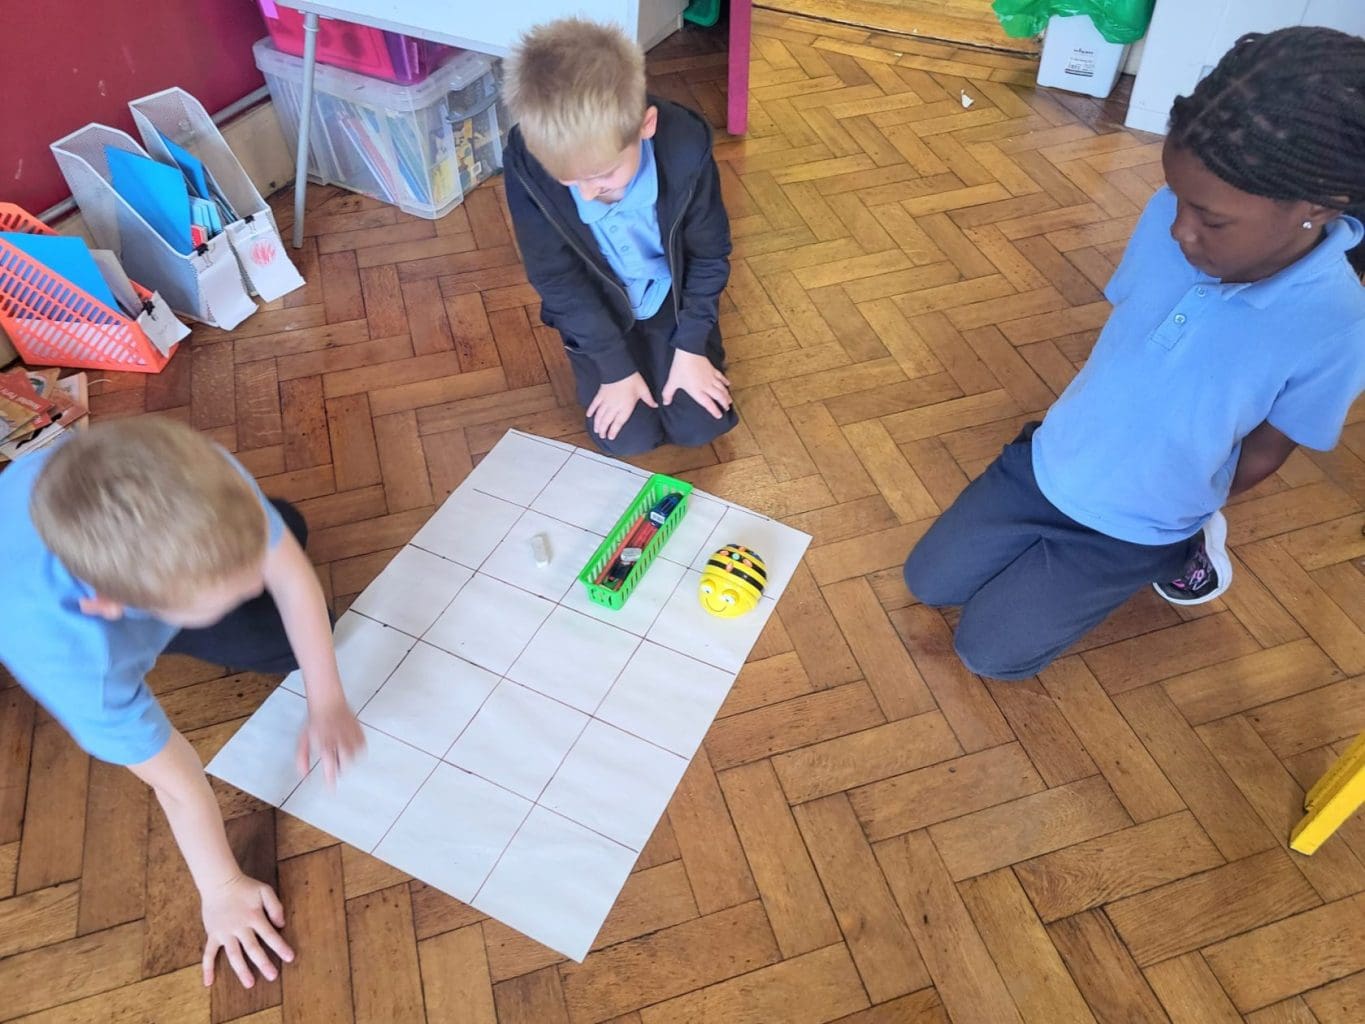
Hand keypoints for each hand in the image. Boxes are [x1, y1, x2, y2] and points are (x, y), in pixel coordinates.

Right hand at [201, 872, 294, 987]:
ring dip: (241, 970)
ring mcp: (225, 933)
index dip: (280, 947)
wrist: (219, 882)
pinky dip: (207, 968)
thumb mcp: (265, 890)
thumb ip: (275, 906)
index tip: (290, 958)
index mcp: (254, 917)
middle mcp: (240, 927)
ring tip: (250, 983)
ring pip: (234, 955)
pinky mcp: (213, 935)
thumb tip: (281, 924)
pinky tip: (208, 982)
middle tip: (272, 976)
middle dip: (263, 963)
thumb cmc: (245, 887)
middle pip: (253, 948)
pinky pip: (208, 954)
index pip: (270, 935)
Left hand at [295, 698, 363, 785]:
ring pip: (354, 757)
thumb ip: (302, 759)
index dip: (331, 780)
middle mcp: (340, 741)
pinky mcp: (360, 731)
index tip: (331, 789)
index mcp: (325, 745)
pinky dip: (357, 749)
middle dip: (340, 766)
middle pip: (345, 764)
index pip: (330, 768)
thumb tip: (305, 776)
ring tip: (340, 750)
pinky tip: (350, 744)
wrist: (328, 701)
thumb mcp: (303, 740)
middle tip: (334, 760)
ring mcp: (351, 735)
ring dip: (348, 758)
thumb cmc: (314, 721)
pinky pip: (362, 748)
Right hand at [586, 372, 655, 440]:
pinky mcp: (600, 394)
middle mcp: (614, 406)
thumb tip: (656, 405)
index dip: (614, 431)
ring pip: (599, 415)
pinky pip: (594, 404)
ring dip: (597, 423)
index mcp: (625, 407)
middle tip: (602, 436)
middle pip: (607, 421)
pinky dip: (591, 410)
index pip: (618, 422)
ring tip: (596, 430)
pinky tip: (589, 415)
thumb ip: (649, 399)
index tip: (611, 437)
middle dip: (604, 430)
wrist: (619, 369)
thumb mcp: (643, 390)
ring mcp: (606, 401)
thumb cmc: (632, 379)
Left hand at [662, 351, 730, 418]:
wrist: (689, 352)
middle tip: (727, 408)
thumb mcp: (672, 382)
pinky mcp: (712, 369)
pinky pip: (721, 377)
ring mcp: (711, 378)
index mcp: (697, 391)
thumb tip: (664, 403)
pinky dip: (725, 381)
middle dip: (724, 404)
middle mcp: (706, 386)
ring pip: (722, 388)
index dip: (714, 410)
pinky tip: (728, 384)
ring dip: (726, 395)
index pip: (708, 404)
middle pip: (719, 397)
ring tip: (730, 401)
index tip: (719, 416)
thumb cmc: (680, 368)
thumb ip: (668, 393)